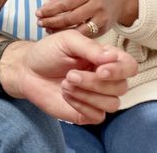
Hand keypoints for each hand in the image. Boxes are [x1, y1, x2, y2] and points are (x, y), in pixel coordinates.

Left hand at [2, 30, 136, 124]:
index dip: (119, 70)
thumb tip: (112, 57)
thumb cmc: (48, 52)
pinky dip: (82, 106)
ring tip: (66, 83)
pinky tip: (66, 95)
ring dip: (88, 94)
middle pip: (121, 87)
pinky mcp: (86, 113)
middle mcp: (105, 78)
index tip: (100, 69)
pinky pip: (98, 117)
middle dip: (95, 83)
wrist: (27, 70)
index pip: (129, 67)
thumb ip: (90, 48)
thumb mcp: (68, 40)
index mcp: (106, 58)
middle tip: (70, 75)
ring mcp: (97, 97)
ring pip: (112, 104)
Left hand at [35, 0, 137, 37]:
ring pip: (77, 30)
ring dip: (60, 31)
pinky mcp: (104, 31)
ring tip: (48, 30)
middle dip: (52, 21)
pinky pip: (85, 35)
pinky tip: (61, 34)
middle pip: (70, 18)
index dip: (50, 9)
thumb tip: (45, 6)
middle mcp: (96, 5)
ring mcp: (102, 19)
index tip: (38, 13)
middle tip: (39, 23)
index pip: (65, 3)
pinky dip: (71, 35)